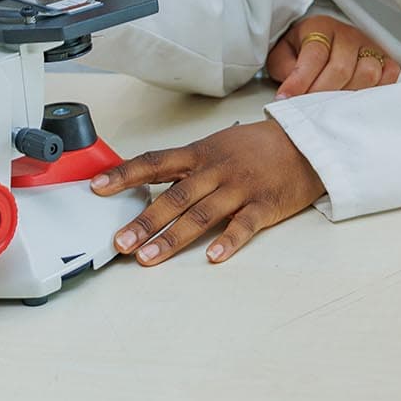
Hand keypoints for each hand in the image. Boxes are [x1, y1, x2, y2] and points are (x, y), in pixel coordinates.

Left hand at [90, 118, 324, 265]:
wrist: (304, 143)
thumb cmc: (255, 148)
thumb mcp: (216, 146)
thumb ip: (185, 166)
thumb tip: (146, 184)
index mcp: (199, 153)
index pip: (154, 162)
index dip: (124, 174)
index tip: (97, 187)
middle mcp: (215, 170)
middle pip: (175, 196)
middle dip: (144, 221)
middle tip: (120, 242)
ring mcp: (240, 188)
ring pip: (201, 214)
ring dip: (173, 238)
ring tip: (148, 258)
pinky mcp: (264, 206)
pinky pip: (243, 226)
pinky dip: (227, 242)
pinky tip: (212, 258)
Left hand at [265, 14, 400, 96]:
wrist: (322, 38)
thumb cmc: (303, 48)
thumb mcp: (284, 52)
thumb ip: (283, 67)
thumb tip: (290, 91)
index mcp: (320, 28)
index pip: (314, 55)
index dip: (300, 80)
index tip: (286, 98)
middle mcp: (348, 35)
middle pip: (341, 68)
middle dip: (322, 94)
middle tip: (308, 110)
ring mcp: (369, 47)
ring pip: (367, 74)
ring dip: (348, 96)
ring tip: (332, 109)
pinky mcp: (385, 60)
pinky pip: (390, 76)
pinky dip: (377, 92)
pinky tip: (360, 101)